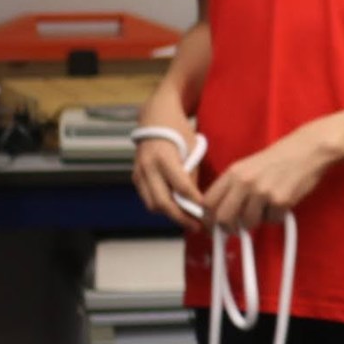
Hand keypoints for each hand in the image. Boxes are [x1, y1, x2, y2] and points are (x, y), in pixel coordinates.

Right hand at [132, 116, 204, 230]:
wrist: (155, 117)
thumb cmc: (178, 130)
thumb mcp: (192, 147)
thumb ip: (192, 173)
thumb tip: (196, 199)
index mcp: (164, 158)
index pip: (181, 187)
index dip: (195, 203)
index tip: (206, 212)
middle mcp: (148, 167)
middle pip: (162, 203)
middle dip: (180, 218)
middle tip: (196, 226)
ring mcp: (139, 173)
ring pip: (153, 205)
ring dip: (170, 214)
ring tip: (188, 220)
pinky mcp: (136, 177)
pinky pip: (148, 198)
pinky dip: (162, 206)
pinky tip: (176, 209)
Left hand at [203, 119, 340, 231]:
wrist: (308, 149)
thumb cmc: (279, 158)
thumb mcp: (248, 166)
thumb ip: (233, 187)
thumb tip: (221, 213)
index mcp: (233, 172)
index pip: (208, 202)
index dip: (208, 219)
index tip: (213, 226)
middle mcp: (244, 182)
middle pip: (223, 218)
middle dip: (229, 228)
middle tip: (237, 228)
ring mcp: (262, 192)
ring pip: (248, 223)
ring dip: (257, 221)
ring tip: (267, 206)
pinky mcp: (281, 201)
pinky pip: (272, 220)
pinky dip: (277, 216)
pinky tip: (283, 201)